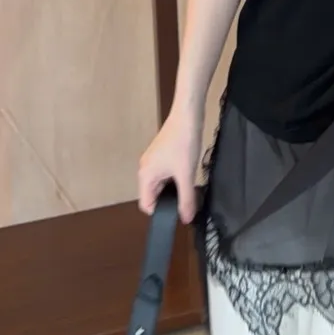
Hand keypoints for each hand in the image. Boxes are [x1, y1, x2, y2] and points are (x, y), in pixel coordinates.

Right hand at [138, 103, 203, 224]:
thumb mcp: (186, 174)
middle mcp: (145, 169)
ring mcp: (153, 161)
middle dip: (169, 199)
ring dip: (174, 188)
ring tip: (188, 184)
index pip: (147, 205)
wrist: (188, 115)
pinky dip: (176, 177)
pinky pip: (166, 174)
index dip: (161, 212)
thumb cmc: (183, 141)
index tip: (177, 212)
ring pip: (161, 184)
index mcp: (145, 175)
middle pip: (154, 195)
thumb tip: (186, 218)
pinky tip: (187, 173)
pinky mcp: (162, 155)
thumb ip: (186, 199)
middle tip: (186, 198)